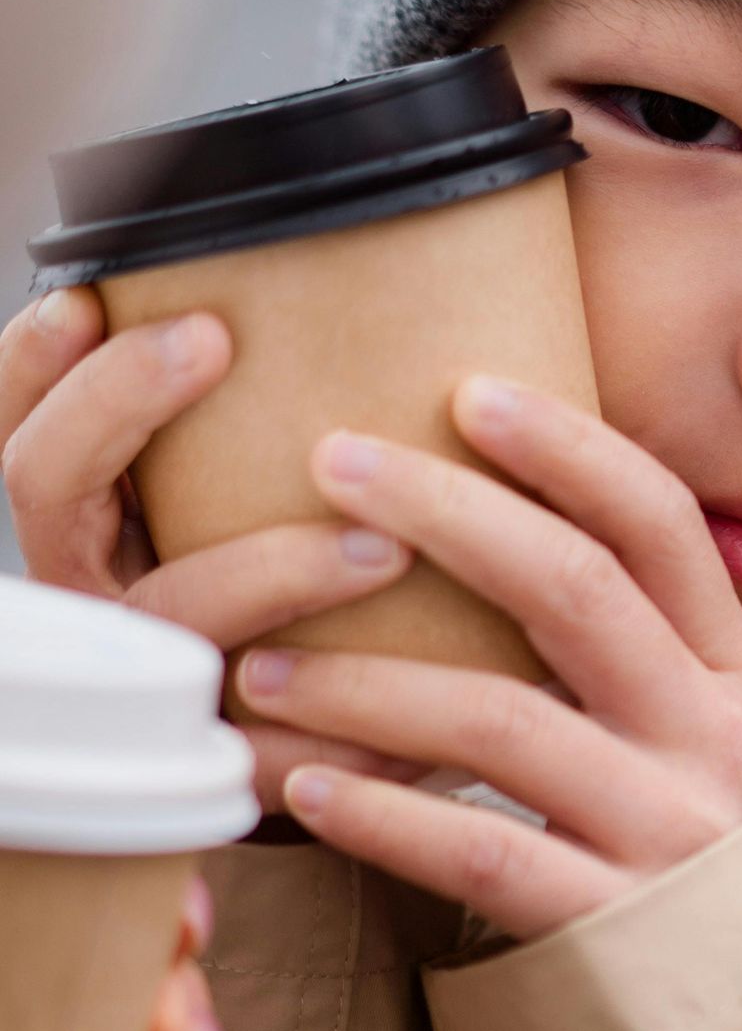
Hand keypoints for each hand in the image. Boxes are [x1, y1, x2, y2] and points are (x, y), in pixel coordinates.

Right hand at [0, 287, 422, 810]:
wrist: (327, 755)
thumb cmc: (304, 582)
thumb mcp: (258, 492)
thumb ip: (257, 409)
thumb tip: (311, 265)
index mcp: (87, 523)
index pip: (20, 425)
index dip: (30, 362)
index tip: (85, 295)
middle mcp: (92, 596)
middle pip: (46, 486)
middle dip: (117, 404)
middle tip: (210, 339)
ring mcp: (145, 681)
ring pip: (172, 616)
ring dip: (270, 568)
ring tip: (381, 544)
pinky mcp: (221, 765)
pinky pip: (260, 756)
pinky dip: (332, 733)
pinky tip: (413, 719)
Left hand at [236, 380, 741, 939]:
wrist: (719, 1023)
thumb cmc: (645, 841)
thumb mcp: (661, 723)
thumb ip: (603, 632)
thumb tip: (463, 486)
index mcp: (728, 666)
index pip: (659, 521)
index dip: (566, 448)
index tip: (465, 389)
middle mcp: (713, 736)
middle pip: (576, 590)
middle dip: (443, 513)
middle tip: (328, 464)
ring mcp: (669, 831)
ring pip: (503, 720)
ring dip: (366, 679)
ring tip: (264, 662)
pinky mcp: (609, 922)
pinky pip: (475, 848)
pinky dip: (378, 811)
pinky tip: (298, 788)